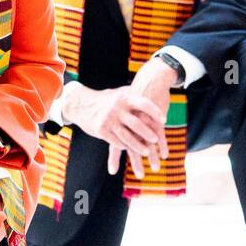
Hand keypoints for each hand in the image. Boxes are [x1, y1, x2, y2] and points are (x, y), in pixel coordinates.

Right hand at [65, 63, 171, 178]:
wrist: (81, 104)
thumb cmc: (106, 99)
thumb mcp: (119, 94)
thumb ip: (134, 95)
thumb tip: (153, 94)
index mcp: (124, 97)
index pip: (144, 104)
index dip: (155, 112)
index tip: (164, 120)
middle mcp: (117, 108)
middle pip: (136, 123)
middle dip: (147, 133)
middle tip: (156, 140)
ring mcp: (108, 120)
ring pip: (127, 136)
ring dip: (138, 146)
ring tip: (146, 151)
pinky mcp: (101, 130)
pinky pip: (116, 141)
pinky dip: (124, 146)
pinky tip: (130, 149)